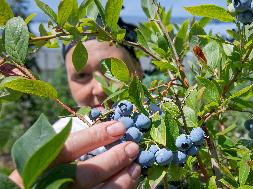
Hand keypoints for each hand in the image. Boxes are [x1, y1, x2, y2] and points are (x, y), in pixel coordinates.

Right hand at [9, 121, 140, 188]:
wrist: (41, 188)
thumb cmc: (45, 169)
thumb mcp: (49, 153)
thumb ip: (71, 145)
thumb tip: (109, 130)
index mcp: (40, 164)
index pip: (70, 147)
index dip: (97, 136)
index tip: (119, 127)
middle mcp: (51, 184)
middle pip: (87, 174)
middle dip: (114, 159)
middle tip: (132, 146)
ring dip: (123, 179)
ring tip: (135, 165)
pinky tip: (129, 180)